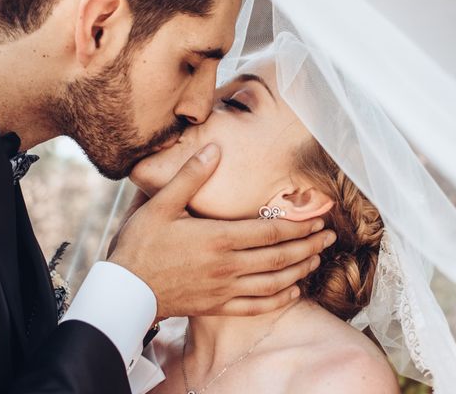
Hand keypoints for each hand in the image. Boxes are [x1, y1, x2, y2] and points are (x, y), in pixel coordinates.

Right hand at [108, 143, 335, 318]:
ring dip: (299, 270)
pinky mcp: (217, 306)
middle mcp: (227, 265)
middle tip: (329, 238)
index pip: (269, 231)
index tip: (317, 218)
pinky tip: (292, 292)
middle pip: (279, 256)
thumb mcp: (161, 205)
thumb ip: (190, 177)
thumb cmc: (141, 245)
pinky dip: (278, 300)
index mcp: (217, 237)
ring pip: (273, 282)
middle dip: (308, 246)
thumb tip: (214, 150)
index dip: (298, 225)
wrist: (126, 290)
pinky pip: (256, 306)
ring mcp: (224, 289)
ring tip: (317, 260)